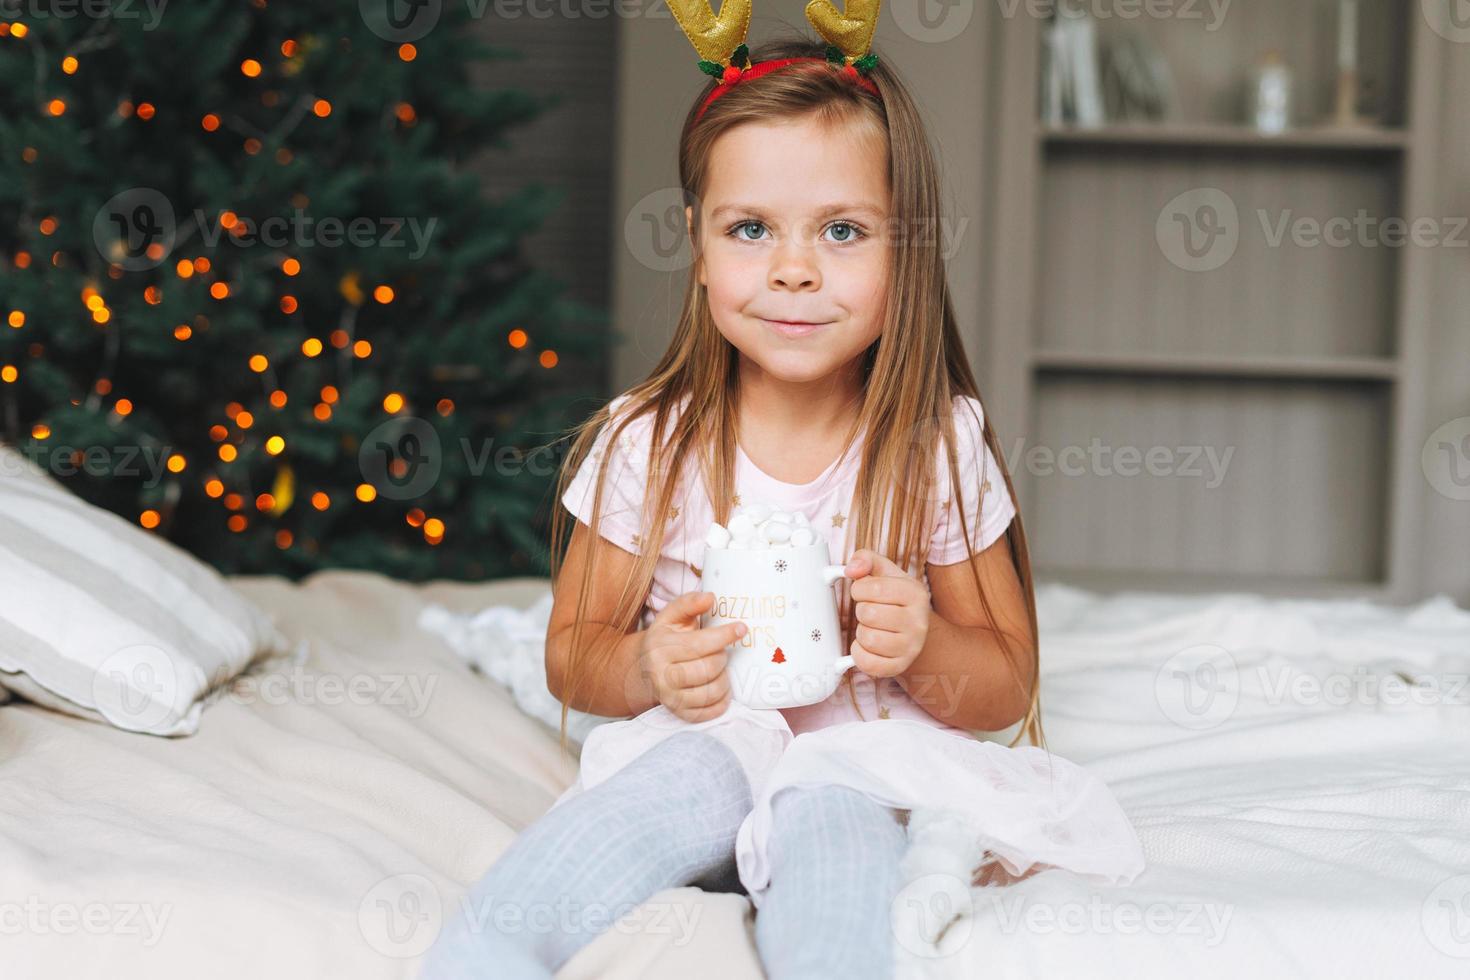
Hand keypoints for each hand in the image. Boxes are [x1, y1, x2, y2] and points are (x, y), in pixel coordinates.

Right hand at [637, 590, 747, 722]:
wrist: (644, 668)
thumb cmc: (666, 638)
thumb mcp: (672, 616)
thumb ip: (689, 603)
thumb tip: (710, 597)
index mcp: (659, 647)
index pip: (699, 644)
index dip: (725, 635)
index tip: (742, 628)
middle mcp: (660, 675)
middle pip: (707, 669)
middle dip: (722, 657)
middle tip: (723, 651)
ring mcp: (669, 697)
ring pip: (711, 692)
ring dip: (725, 679)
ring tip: (722, 669)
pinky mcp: (679, 713)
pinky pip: (709, 712)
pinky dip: (722, 701)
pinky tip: (721, 688)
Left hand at [842, 549, 930, 677]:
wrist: (914, 630)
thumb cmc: (895, 599)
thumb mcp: (885, 572)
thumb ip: (866, 559)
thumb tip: (852, 569)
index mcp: (915, 593)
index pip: (874, 587)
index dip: (859, 589)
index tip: (863, 591)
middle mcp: (918, 622)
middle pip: (868, 614)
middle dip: (861, 611)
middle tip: (870, 611)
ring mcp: (911, 647)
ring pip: (868, 639)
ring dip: (861, 632)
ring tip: (872, 627)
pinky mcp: (899, 666)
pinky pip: (868, 663)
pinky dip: (860, 654)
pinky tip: (868, 646)